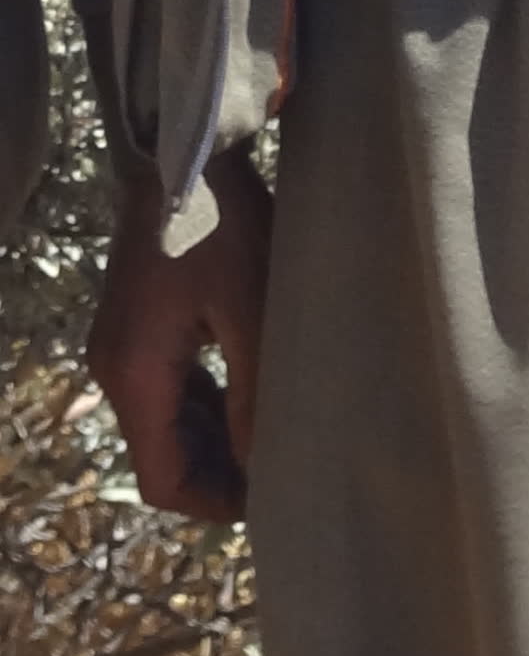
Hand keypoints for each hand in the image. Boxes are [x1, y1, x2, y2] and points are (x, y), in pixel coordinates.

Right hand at [86, 146, 272, 519]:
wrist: (185, 152)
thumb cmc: (222, 224)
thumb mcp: (251, 307)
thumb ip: (255, 391)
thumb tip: (266, 464)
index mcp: (136, 374)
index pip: (161, 477)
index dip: (212, 503)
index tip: (269, 503)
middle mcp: (117, 369)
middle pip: (161, 454)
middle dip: (217, 475)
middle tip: (283, 476)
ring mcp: (124, 346)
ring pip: (166, 422)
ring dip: (213, 440)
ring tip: (277, 443)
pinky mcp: (138, 325)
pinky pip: (170, 386)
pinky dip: (205, 405)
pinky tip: (251, 399)